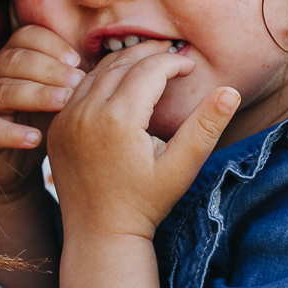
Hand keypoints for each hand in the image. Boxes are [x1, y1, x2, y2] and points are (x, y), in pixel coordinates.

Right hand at [0, 24, 84, 201]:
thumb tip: (123, 56)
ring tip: (62, 105)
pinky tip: (36, 140)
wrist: (17, 163)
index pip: (26, 35)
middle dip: (48, 69)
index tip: (79, 60)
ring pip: (1, 90)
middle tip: (77, 83)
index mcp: (14, 55)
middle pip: (13, 59)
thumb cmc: (47, 120)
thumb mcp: (64, 94)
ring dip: (34, 95)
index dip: (52, 44)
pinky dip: (11, 133)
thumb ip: (80, 74)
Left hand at [48, 41, 240, 242]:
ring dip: (124, 63)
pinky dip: (100, 79)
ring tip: (148, 63)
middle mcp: (86, 112)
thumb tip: (230, 91)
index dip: (172, 63)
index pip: (149, 70)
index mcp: (118, 119)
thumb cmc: (146, 203)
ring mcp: (66, 119)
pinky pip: (78, 90)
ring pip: (97, 72)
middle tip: (171, 54)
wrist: (100, 234)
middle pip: (121, 64)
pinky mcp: (57, 127)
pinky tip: (120, 83)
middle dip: (149, 55)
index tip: (189, 66)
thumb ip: (206, 127)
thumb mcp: (182, 167)